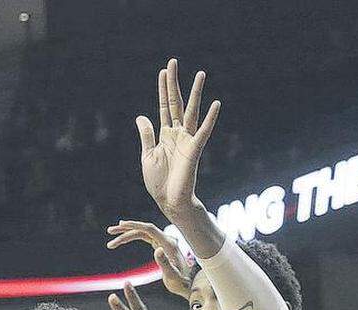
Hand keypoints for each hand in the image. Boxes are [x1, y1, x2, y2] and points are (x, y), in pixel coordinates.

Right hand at [106, 219, 193, 298]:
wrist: (188, 285)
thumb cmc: (180, 283)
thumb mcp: (172, 275)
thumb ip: (165, 263)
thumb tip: (157, 250)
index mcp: (168, 243)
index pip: (148, 229)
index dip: (134, 226)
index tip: (119, 225)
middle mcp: (166, 240)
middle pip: (143, 229)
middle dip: (126, 230)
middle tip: (110, 231)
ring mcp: (163, 242)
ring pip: (142, 233)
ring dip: (126, 235)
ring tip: (111, 242)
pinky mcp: (161, 246)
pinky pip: (145, 238)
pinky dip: (132, 238)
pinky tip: (123, 240)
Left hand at [135, 58, 220, 218]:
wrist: (168, 201)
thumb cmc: (158, 182)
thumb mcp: (148, 155)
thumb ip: (147, 135)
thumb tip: (141, 116)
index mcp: (165, 134)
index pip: (164, 106)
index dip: (163, 89)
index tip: (163, 71)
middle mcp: (178, 133)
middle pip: (176, 102)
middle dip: (174, 83)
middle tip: (174, 61)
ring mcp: (187, 140)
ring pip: (192, 111)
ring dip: (196, 93)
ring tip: (201, 74)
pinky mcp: (195, 150)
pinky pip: (204, 131)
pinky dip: (210, 118)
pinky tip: (216, 103)